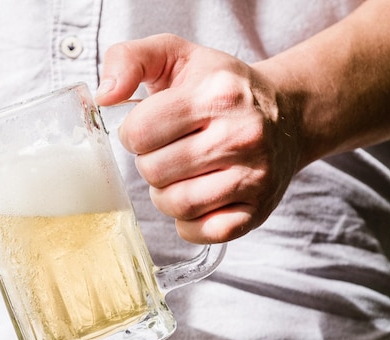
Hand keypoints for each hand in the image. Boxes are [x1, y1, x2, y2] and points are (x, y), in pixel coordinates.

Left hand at [96, 34, 300, 243]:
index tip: (149, 128)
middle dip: (150, 162)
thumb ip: (129, 60)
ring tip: (179, 174)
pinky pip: (201, 232)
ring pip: (176, 204)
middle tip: (168, 150)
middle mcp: (242, 135)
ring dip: (165, 193)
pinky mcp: (258, 210)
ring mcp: (254, 176)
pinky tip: (197, 196)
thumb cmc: (221, 88)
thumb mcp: (176, 55)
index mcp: (217, 93)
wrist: (285, 115)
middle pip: (154, 171)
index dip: (134, 133)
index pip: (140, 132)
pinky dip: (188, 222)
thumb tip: (104, 95)